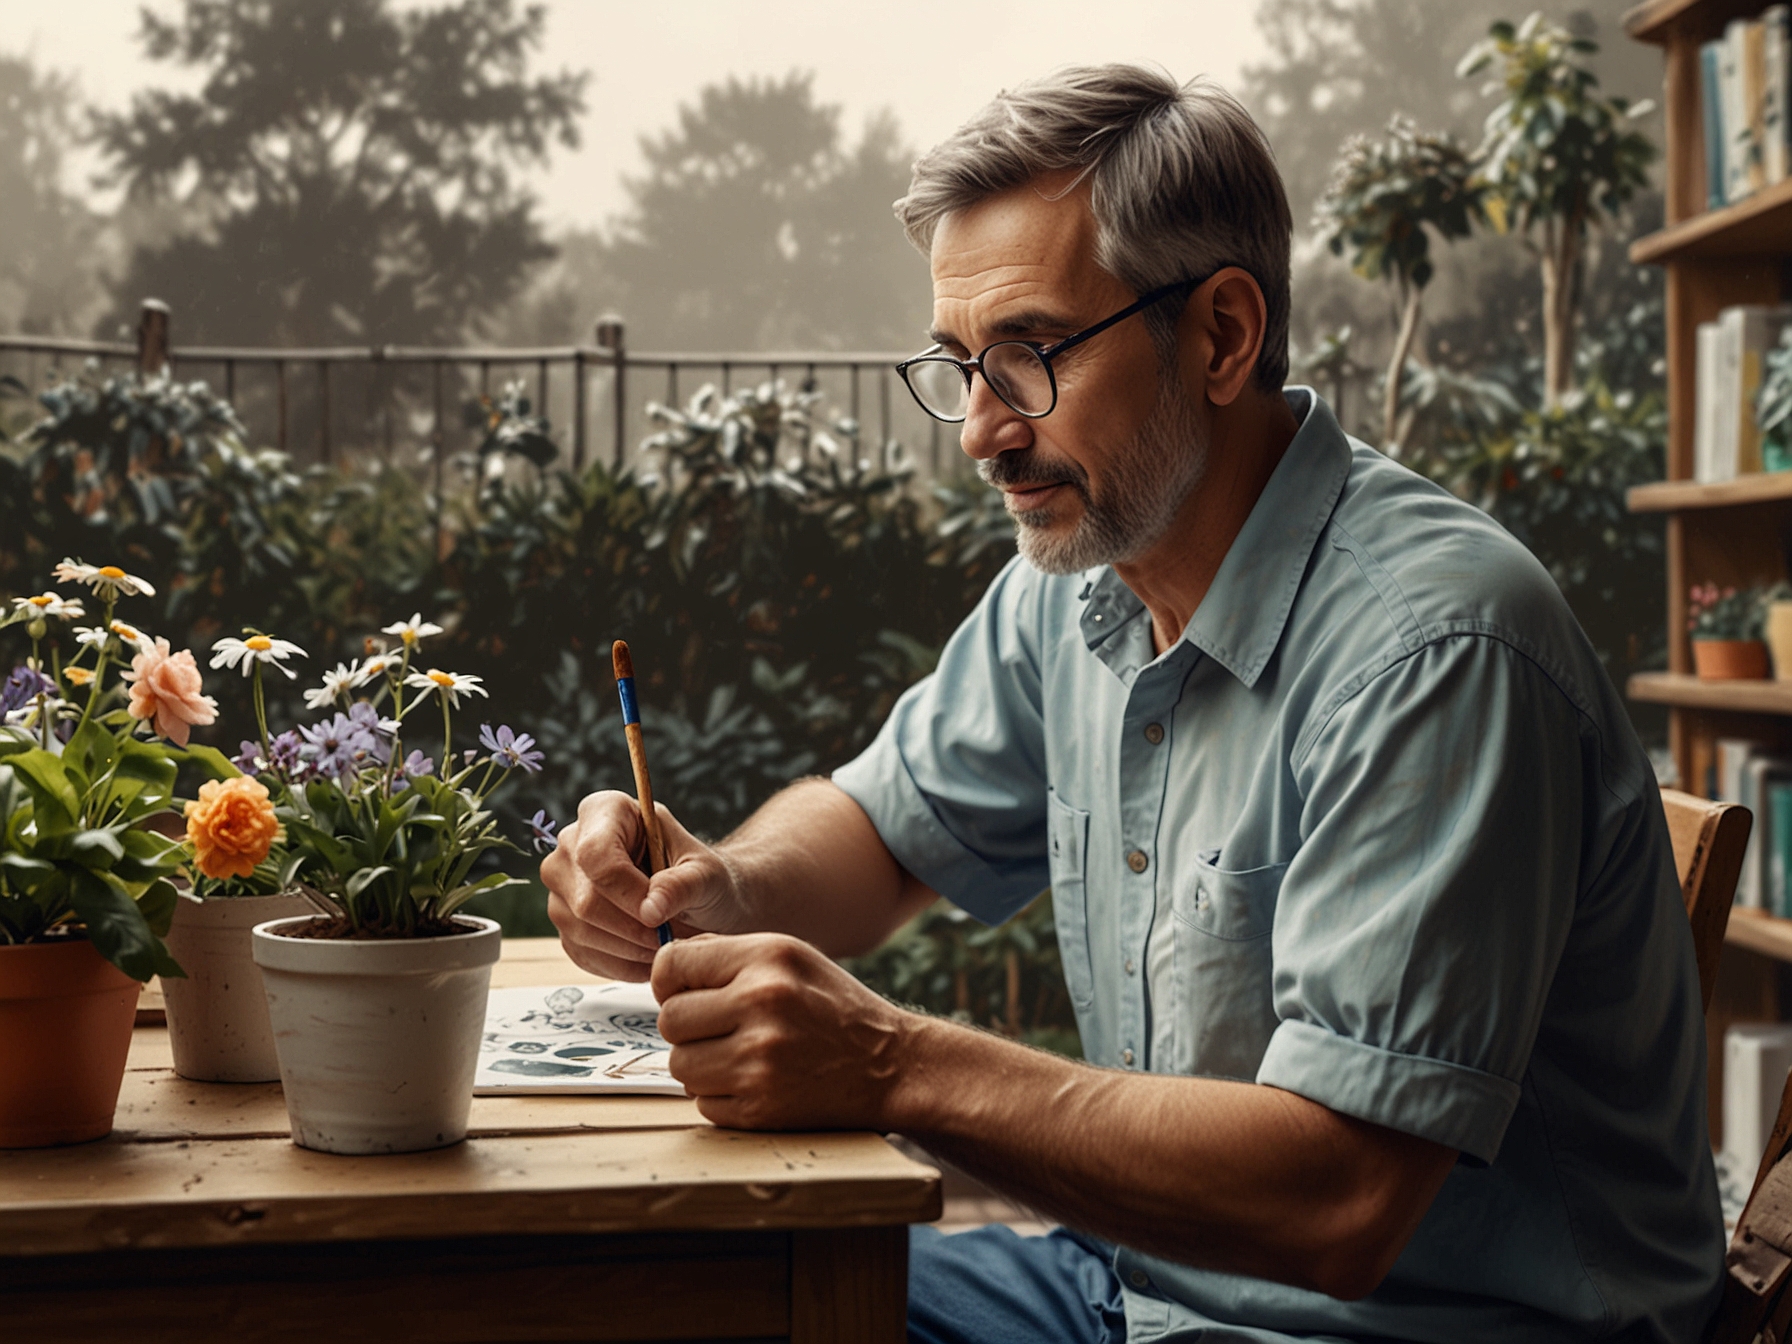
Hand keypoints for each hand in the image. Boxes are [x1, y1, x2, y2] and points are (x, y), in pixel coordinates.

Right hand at [541, 790, 743, 979]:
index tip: (660, 916)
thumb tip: (650, 910)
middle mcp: (571, 844)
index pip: (596, 854)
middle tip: (671, 937)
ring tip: (664, 945)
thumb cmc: (701, 876)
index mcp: (606, 811)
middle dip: (634, 929)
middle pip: (586, 899)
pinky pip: (582, 953)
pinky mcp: (564, 921)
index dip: (627, 893)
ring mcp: (562, 885)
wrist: (698, 901)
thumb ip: (682, 885)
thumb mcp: (707, 875)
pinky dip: (620, 964)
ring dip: (629, 950)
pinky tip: (647, 957)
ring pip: (581, 930)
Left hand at [652, 932, 913, 1129]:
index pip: (672, 965)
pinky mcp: (760, 1108)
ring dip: (700, 1063)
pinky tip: (755, 1080)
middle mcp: (761, 1004)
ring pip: (679, 1065)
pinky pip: (702, 1102)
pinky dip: (721, 1095)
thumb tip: (665, 966)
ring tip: (739, 1054)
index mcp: (766, 959)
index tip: (685, 991)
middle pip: (669, 1020)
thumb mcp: (790, 956)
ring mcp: (759, 1061)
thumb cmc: (832, 1006)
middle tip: (720, 1027)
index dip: (670, 981)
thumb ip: (726, 954)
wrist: (889, 1065)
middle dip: (687, 1026)